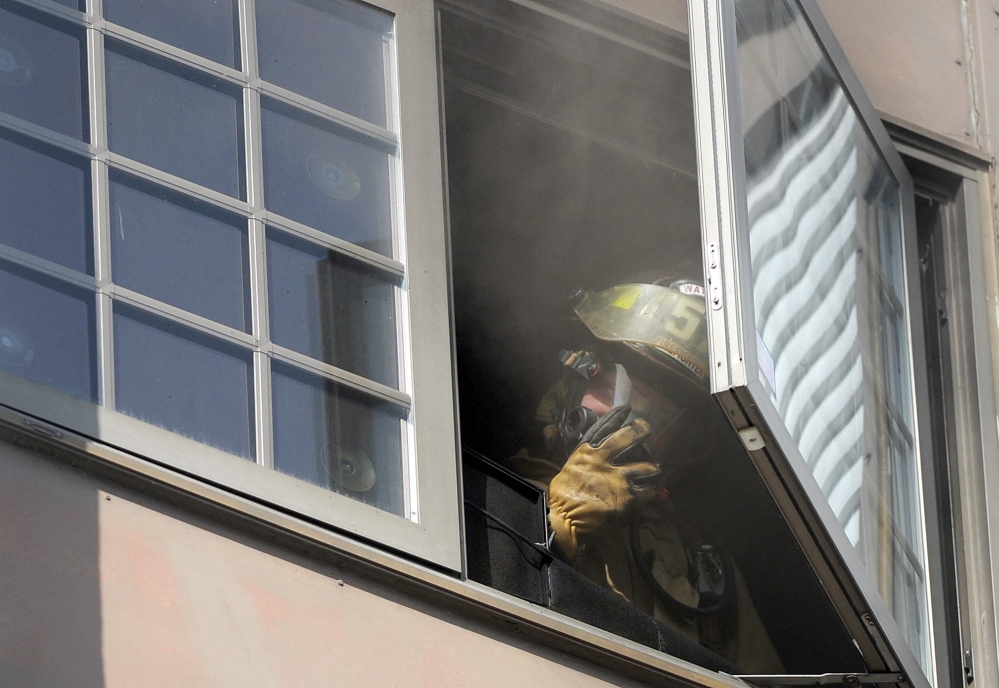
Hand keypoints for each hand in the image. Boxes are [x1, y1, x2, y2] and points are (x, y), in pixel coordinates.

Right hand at [548, 406, 659, 558]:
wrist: (565, 515)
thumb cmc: (565, 492)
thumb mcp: (572, 466)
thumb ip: (588, 457)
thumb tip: (596, 451)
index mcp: (588, 451)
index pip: (604, 427)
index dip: (617, 416)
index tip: (627, 409)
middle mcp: (603, 460)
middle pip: (629, 438)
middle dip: (641, 431)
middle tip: (647, 430)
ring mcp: (616, 478)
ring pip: (646, 467)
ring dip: (652, 469)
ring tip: (654, 471)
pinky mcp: (625, 497)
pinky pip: (647, 491)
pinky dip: (650, 491)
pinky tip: (649, 491)